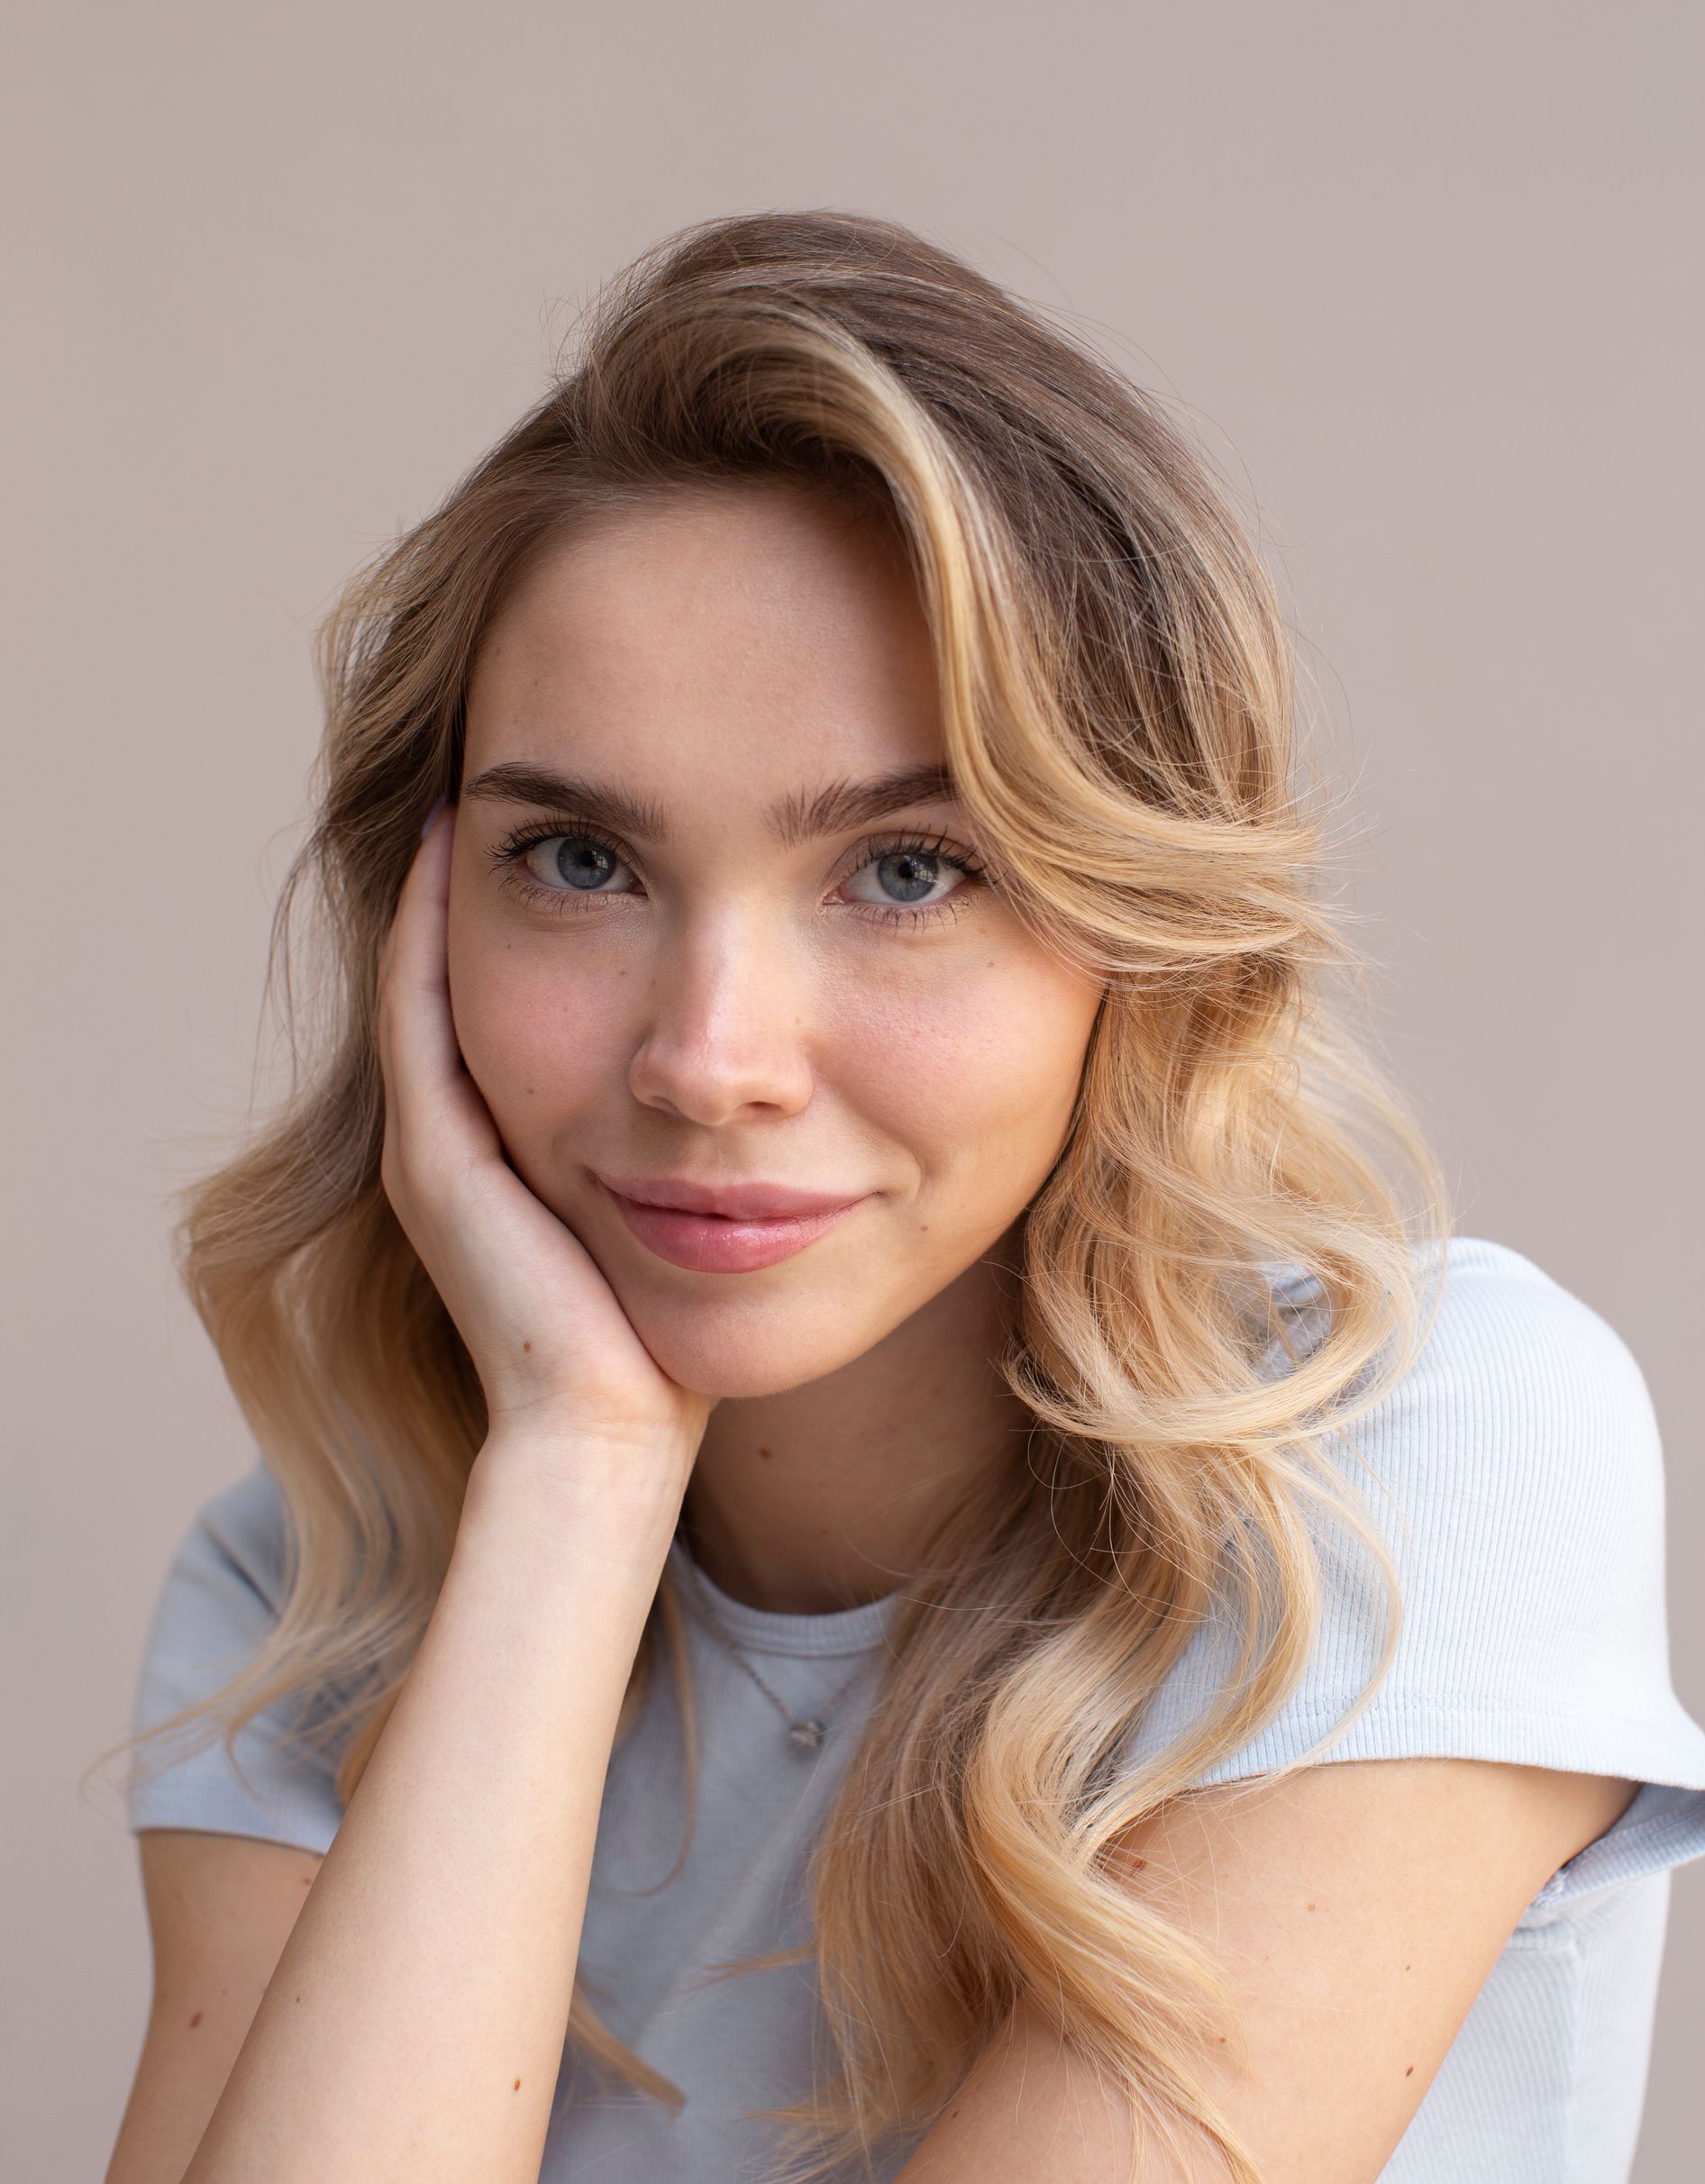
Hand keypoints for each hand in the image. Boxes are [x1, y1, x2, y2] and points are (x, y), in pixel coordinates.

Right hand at [376, 807, 714, 1471]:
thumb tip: (805, 1065)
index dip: (562, 886)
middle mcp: (469, 1129)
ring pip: (433, 966)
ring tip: (480, 765)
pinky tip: (464, 834)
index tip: (599, 798)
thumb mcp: (713, 1208)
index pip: (539, 977)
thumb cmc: (685, 1337)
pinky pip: (421, 1006)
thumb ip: (721, 1138)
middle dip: (505, 860)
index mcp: (529, 1136)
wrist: (619, 1434)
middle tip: (514, 749)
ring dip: (458, 870)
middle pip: (476, 960)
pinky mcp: (431, 1154)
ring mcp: (437, 1138)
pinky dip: (432, 921)